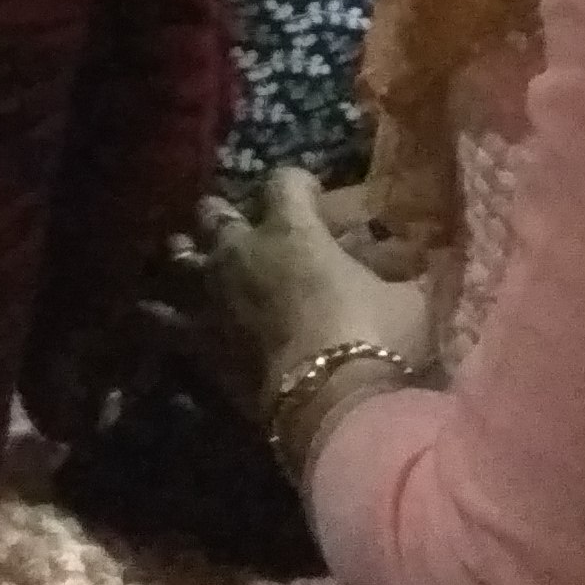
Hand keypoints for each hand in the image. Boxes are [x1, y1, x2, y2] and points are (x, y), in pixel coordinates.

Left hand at [173, 167, 434, 426]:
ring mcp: (211, 293)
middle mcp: (240, 250)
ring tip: (186, 253)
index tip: (311, 194)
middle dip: (226, 216)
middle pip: (217, 214)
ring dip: (186, 253)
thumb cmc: (379, 339)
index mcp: (292, 228)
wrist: (334, 403)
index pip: (285, 181)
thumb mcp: (412, 299)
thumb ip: (411, 274)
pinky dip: (155, 315)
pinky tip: (146, 311)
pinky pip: (160, 321)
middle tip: (241, 227)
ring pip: (181, 256)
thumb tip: (438, 258)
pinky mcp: (197, 339)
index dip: (298, 184)